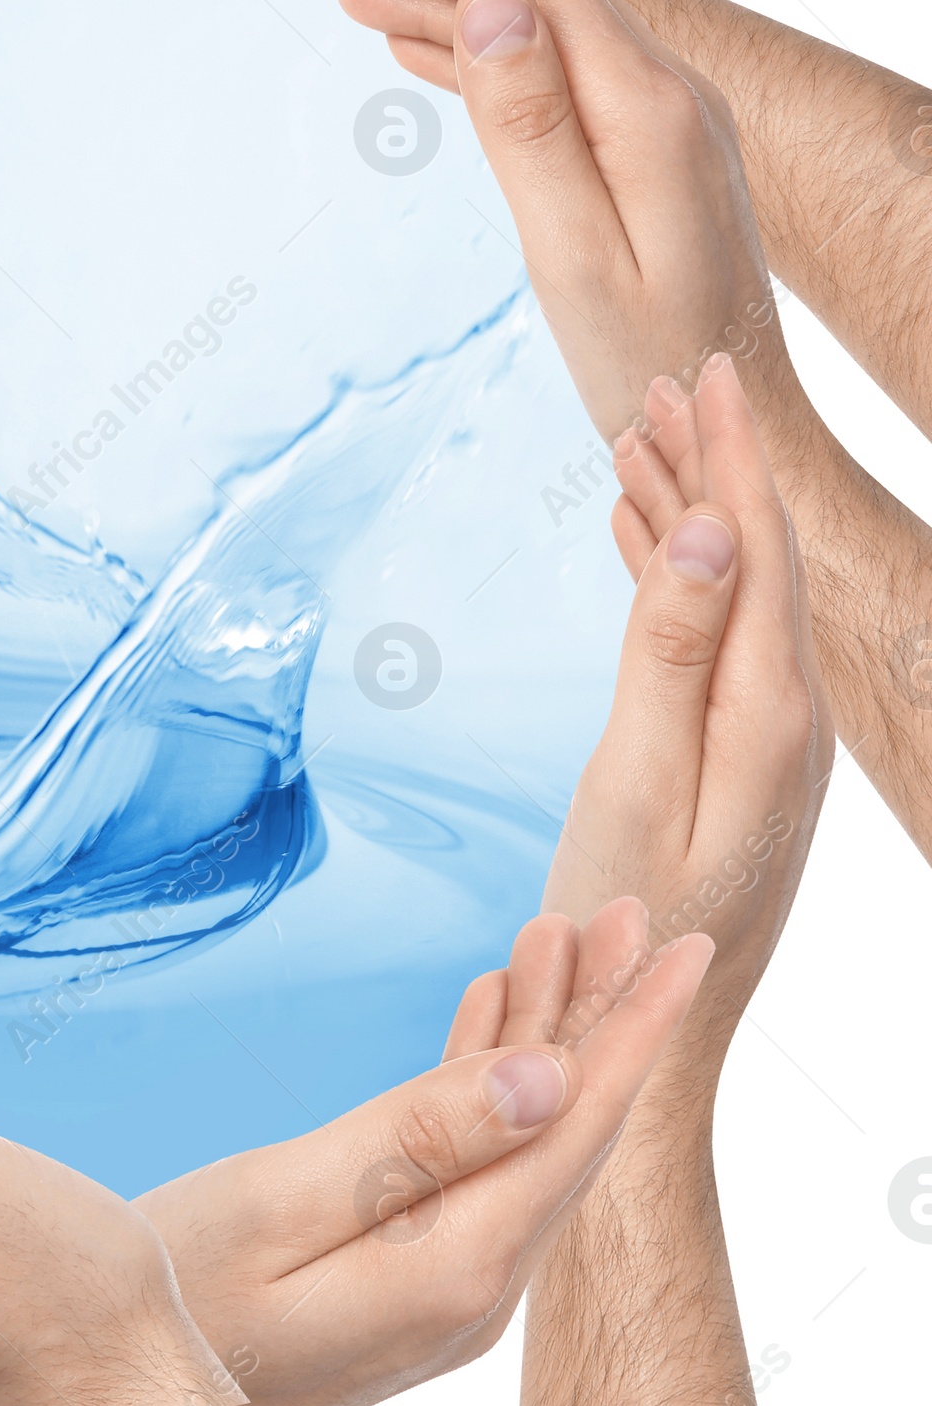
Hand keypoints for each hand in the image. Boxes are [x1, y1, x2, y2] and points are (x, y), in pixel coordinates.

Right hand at [137, 900, 710, 1405]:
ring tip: (565, 934)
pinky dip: (483, 1075)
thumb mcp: (286, 1201)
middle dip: (602, 1011)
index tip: (685, 950)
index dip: (633, 1029)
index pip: (575, 1125)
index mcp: (458, 1266)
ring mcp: (439, 1281)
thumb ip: (419, 1139)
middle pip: (563, 1124)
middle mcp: (471, 1283)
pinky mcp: (402, 1269)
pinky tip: (493, 1015)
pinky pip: (469, 1157)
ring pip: (520, 1134)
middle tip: (635, 911)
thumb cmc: (179, 1290)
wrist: (123, 1379)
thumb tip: (552, 1079)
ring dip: (543, 1031)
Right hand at [329, 0, 795, 443]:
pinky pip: (552, 79)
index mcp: (650, 112)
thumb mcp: (575, 256)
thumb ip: (532, 127)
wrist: (735, 424)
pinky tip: (425, 46)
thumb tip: (489, 5)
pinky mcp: (645, 155)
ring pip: (540, 32)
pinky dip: (482, 56)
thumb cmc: (649, 364)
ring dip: (448, 1)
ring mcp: (660, 123)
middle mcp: (667, 97)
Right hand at [547, 353, 830, 1070]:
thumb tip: (706, 531)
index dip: (727, 457)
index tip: (701, 374)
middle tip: (659, 385)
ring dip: (688, 512)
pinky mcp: (732, 760)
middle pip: (753, 558)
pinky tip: (639, 540)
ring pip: (730, 591)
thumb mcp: (636, 781)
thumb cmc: (624, 918)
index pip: (755, 550)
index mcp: (765, 712)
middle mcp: (781, 717)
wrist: (649, 1031)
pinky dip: (671, 576)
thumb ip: (672, 652)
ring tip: (636, 442)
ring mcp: (761, 741)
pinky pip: (708, 637)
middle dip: (710, 464)